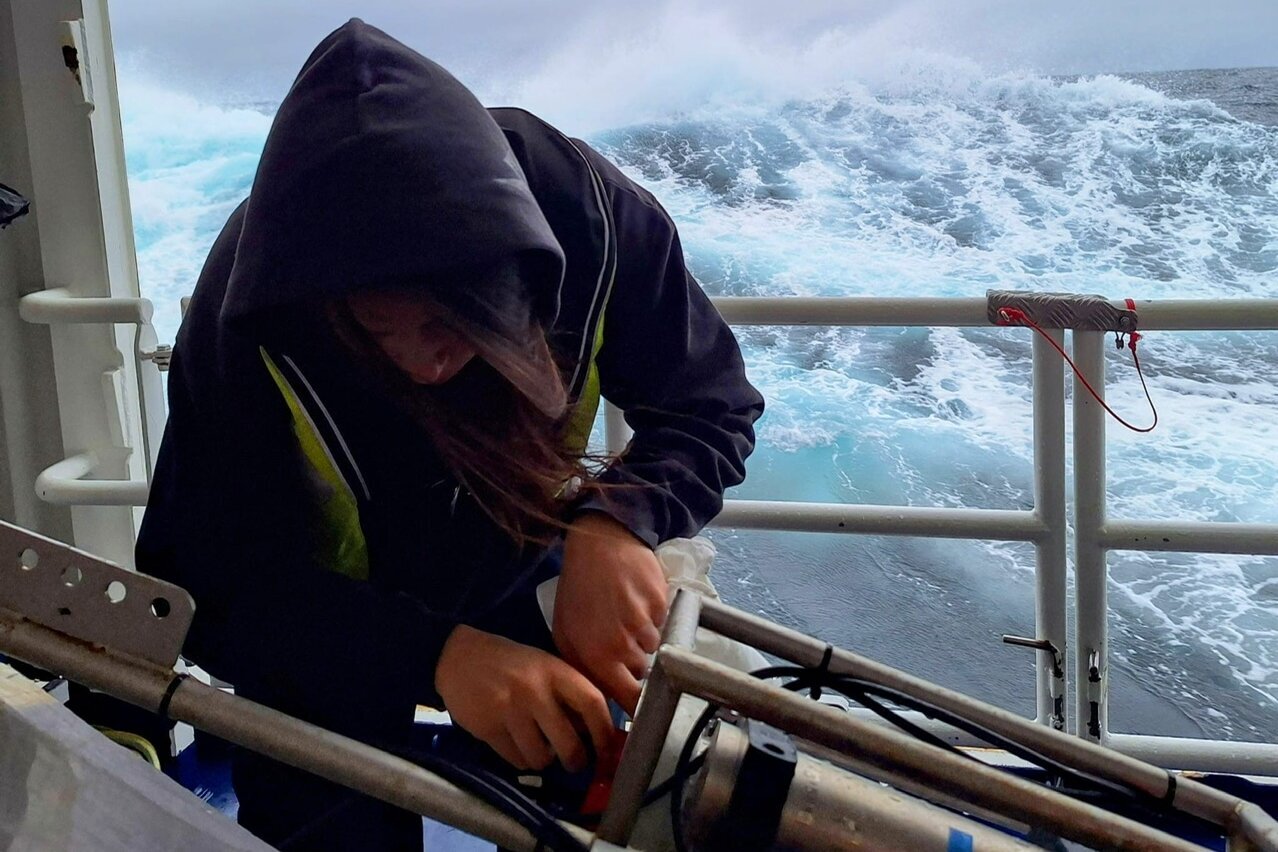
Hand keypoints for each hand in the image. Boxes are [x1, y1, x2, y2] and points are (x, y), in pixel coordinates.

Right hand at [435, 625, 612, 771]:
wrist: (458, 656)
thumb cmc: (509, 663)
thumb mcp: (543, 666)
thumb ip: (567, 693)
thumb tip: (594, 731)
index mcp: (554, 671)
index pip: (592, 703)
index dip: (605, 732)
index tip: (607, 750)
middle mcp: (535, 691)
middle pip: (569, 742)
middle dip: (576, 761)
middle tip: (575, 763)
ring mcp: (510, 711)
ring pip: (541, 757)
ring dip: (544, 761)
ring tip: (541, 750)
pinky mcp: (488, 729)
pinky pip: (515, 759)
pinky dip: (521, 760)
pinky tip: (519, 746)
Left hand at [553, 513, 667, 713]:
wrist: (600, 543)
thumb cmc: (578, 590)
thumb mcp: (566, 632)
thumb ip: (583, 670)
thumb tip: (603, 701)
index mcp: (596, 657)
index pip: (629, 700)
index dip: (636, 705)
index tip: (636, 705)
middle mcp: (623, 644)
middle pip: (643, 673)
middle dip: (634, 664)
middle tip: (620, 640)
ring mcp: (645, 622)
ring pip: (654, 648)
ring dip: (643, 638)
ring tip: (625, 614)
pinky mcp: (662, 603)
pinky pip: (663, 623)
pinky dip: (654, 617)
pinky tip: (637, 599)